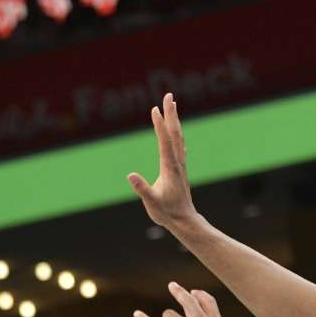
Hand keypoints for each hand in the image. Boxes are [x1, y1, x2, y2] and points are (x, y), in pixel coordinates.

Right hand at [128, 93, 198, 229]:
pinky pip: (178, 146)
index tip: (155, 109)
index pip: (164, 141)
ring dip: (174, 120)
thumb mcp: (152, 202)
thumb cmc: (167, 212)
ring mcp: (179, 164)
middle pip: (174, 133)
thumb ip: (142, 189)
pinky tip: (178, 133)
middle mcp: (176, 162)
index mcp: (169, 167)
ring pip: (178, 137)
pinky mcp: (179, 169)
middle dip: (171, 113)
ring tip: (173, 105)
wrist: (185, 221)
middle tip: (169, 95)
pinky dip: (176, 134)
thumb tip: (130, 175)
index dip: (159, 125)